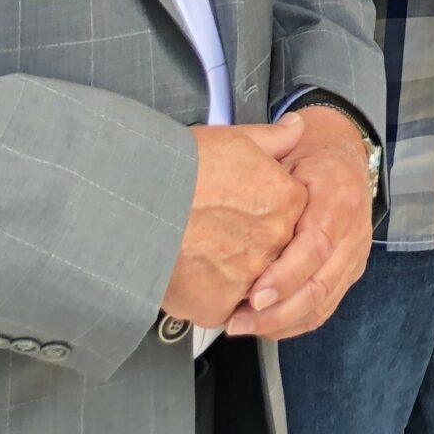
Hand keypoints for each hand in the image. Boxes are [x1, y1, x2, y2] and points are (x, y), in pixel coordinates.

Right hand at [163, 119, 308, 328]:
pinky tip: (184, 273)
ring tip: (195, 251)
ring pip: (246, 282)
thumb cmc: (182, 167)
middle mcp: (276, 242)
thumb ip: (274, 139)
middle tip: (212, 230)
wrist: (136, 202)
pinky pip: (217, 306)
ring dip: (226, 272)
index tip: (237, 209)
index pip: (288, 214)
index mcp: (287, 200)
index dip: (259, 211)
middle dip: (246, 244)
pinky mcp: (217, 306)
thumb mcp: (234, 139)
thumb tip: (298, 127)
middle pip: (270, 250)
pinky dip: (202, 295)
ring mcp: (248, 277)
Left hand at [227, 109, 374, 341]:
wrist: (343, 159)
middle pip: (320, 284)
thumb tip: (236, 179)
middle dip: (278, 311)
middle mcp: (354, 232)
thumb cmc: (308, 158)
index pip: (317, 246)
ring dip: (281, 323)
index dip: (285, 275)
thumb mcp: (287, 151)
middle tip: (238, 321)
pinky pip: (324, 309)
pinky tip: (264, 327)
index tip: (254, 295)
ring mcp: (355, 256)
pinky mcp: (349, 272)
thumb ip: (267, 165)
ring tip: (242, 327)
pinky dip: (293, 324)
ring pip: (323, 303)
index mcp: (339, 198)